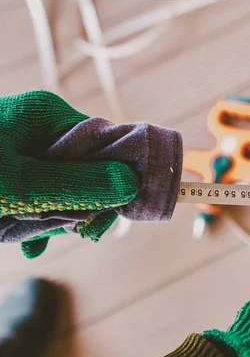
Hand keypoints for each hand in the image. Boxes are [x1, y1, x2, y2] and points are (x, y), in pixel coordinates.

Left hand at [0, 90, 138, 257]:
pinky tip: (21, 241)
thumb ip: (79, 185)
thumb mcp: (20, 188)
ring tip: (26, 234)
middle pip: (87, 169)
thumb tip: (131, 183)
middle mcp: (39, 125)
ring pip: (63, 186)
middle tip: (62, 232)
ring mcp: (22, 144)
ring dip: (52, 217)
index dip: (116, 183)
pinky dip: (34, 218)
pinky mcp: (9, 165)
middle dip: (79, 206)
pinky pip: (39, 192)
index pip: (109, 145)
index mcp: (47, 115)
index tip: (106, 218)